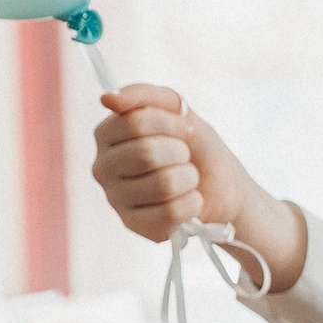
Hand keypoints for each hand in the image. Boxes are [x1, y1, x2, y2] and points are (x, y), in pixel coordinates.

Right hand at [91, 83, 307, 293]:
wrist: (220, 183)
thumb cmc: (193, 144)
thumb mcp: (176, 108)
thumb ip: (143, 95)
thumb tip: (107, 98)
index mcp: (106, 135)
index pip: (136, 123)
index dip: (172, 124)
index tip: (185, 129)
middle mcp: (102, 168)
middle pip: (146, 154)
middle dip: (181, 152)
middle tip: (185, 156)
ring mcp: (115, 200)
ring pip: (163, 185)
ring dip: (189, 178)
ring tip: (186, 179)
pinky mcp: (134, 227)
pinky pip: (171, 213)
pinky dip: (192, 203)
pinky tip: (187, 201)